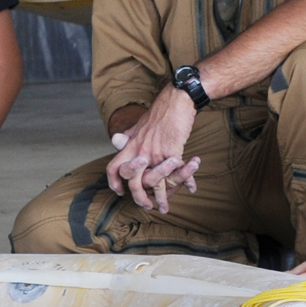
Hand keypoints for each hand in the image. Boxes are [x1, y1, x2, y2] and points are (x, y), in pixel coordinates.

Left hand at [105, 89, 200, 211]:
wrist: (178, 99)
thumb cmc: (160, 111)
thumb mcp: (139, 124)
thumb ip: (128, 136)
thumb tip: (116, 140)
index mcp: (131, 145)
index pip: (114, 167)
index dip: (114, 182)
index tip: (119, 192)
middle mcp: (140, 150)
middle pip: (134, 182)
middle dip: (139, 198)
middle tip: (147, 206)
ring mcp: (156, 152)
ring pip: (156, 182)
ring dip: (163, 198)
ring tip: (166, 207)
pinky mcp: (172, 151)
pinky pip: (178, 172)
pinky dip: (186, 181)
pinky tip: (191, 187)